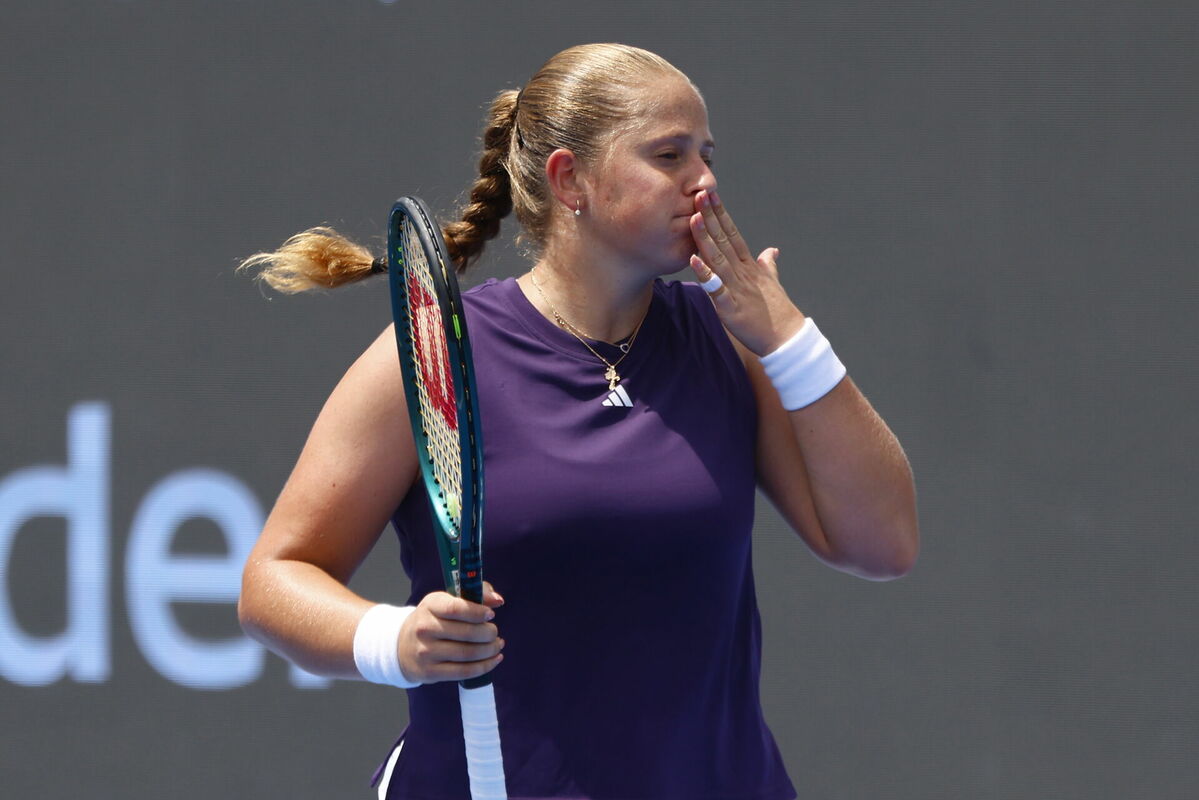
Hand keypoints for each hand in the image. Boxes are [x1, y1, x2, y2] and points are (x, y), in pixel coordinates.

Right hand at [397, 582, 504, 683]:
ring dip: (489, 650)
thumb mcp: (447, 601)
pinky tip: (494, 660)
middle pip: (466, 633)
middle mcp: (425, 628)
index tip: (491, 615)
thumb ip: (475, 594)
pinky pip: (463, 672)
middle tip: (494, 633)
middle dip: (489, 633)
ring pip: (467, 654)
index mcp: (430, 606)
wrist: (402, 646)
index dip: (477, 612)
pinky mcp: (430, 672)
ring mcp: (426, 652)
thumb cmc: (434, 620)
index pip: (455, 608)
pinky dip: (484, 667)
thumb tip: (498, 601)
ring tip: (497, 645)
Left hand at [689, 189, 805, 355]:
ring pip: (718, 259)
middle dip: (711, 217)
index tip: (710, 195)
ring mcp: (737, 289)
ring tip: (693, 218)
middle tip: (699, 194)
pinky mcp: (732, 308)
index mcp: (749, 266)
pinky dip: (706, 276)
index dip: (721, 214)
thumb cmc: (778, 312)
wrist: (787, 338)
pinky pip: (717, 290)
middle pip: (724, 240)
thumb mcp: (772, 283)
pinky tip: (694, 261)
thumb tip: (771, 251)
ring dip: (705, 239)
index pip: (733, 234)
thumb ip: (768, 265)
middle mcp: (743, 273)